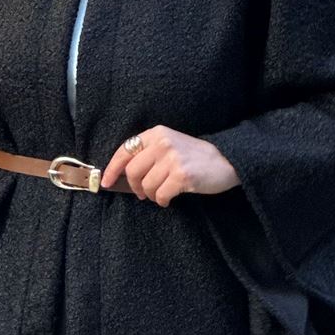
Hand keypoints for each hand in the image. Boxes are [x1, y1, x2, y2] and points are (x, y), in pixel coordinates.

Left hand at [100, 125, 240, 206]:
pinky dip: (162, 201)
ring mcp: (173, 158)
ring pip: (146, 185)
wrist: (227, 160)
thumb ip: (149, 152)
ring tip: (160, 195)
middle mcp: (163, 143)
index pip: (125, 150)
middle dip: (135, 187)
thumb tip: (124, 173)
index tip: (106, 181)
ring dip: (151, 195)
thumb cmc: (196, 156)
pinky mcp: (182, 175)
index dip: (113, 168)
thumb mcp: (171, 144)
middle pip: (133, 171)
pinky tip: (168, 200)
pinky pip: (160, 195)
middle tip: (143, 193)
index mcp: (157, 133)